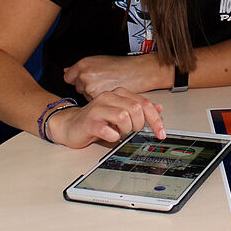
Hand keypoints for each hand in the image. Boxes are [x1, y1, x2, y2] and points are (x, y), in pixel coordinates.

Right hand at [48, 87, 165, 148]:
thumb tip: (159, 108)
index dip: (155, 119)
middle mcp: (109, 97)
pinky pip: (108, 130)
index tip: (161, 133)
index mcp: (119, 93)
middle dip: (138, 125)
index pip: (144, 103)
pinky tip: (111, 135)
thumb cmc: (97, 119)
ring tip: (120, 132)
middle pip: (136, 109)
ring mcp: (98, 108)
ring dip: (126, 130)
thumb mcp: (121, 111)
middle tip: (132, 131)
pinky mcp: (90, 122)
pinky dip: (114, 136)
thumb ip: (139, 108)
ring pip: (123, 117)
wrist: (70, 124)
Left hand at [64, 53, 164, 98]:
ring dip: (94, 95)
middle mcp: (84, 75)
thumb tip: (66, 71)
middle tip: (103, 82)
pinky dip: (101, 101)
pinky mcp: (97, 97)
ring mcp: (90, 87)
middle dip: (88, 87)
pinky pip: (94, 103)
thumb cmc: (123, 66)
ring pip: (86, 96)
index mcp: (84, 64)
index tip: (86, 80)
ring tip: (109, 86)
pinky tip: (111, 93)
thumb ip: (83, 68)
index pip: (69, 77)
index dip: (78, 80)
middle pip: (78, 87)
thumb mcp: (101, 60)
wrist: (140, 71)